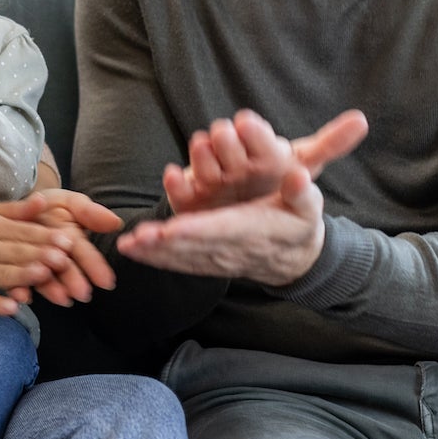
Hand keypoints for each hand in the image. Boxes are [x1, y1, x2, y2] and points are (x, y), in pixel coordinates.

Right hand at [0, 191, 115, 314]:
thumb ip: (14, 210)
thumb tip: (44, 200)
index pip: (21, 231)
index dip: (45, 235)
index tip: (69, 239)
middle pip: (14, 252)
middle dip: (40, 255)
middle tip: (66, 258)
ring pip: (0, 274)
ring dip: (22, 275)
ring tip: (44, 276)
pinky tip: (13, 308)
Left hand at [121, 160, 326, 285]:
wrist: (295, 260)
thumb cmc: (299, 223)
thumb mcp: (309, 205)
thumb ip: (303, 191)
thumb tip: (299, 175)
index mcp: (256, 231)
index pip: (223, 230)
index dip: (199, 229)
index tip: (175, 228)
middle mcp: (233, 248)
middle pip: (195, 246)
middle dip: (166, 244)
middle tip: (139, 238)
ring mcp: (218, 259)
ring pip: (182, 257)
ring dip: (154, 253)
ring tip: (128, 246)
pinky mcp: (208, 263)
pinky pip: (179, 263)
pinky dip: (155, 259)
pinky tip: (132, 252)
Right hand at [163, 109, 368, 213]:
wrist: (249, 216)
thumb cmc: (276, 181)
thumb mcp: (305, 162)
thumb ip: (330, 143)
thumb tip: (362, 119)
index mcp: (259, 146)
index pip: (252, 128)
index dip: (251, 129)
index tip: (248, 127)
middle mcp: (232, 155)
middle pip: (223, 136)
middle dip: (226, 140)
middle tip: (232, 154)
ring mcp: (210, 173)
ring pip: (202, 155)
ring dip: (203, 157)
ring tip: (211, 168)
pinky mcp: (190, 195)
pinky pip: (180, 186)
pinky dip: (177, 180)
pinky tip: (177, 175)